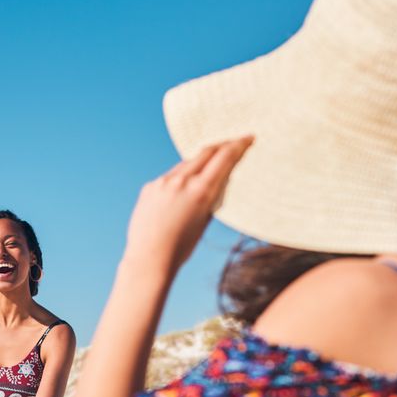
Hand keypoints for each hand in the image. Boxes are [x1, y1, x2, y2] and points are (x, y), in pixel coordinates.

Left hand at [124, 136, 253, 272]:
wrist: (149, 258)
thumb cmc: (181, 247)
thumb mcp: (204, 222)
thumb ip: (210, 198)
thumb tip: (216, 182)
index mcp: (200, 191)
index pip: (223, 158)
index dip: (238, 145)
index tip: (247, 137)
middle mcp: (181, 181)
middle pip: (205, 152)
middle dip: (221, 145)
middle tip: (231, 142)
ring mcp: (163, 182)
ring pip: (186, 164)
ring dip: (199, 163)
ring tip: (208, 167)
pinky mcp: (149, 187)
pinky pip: (169, 177)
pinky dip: (180, 178)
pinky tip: (181, 191)